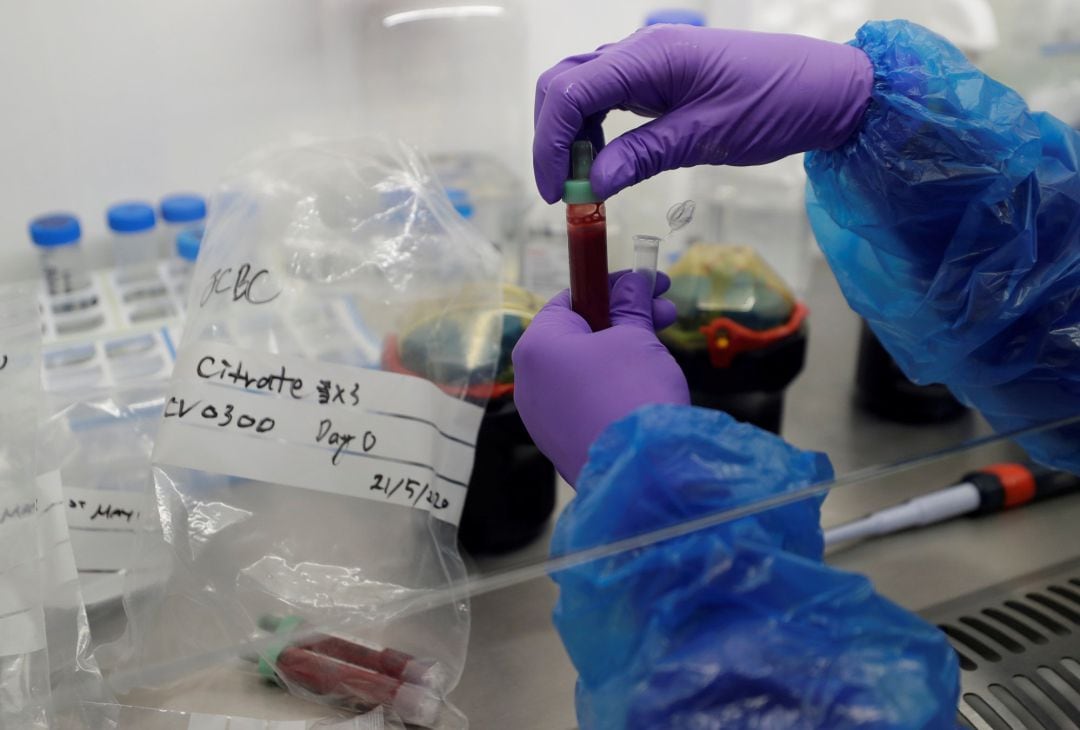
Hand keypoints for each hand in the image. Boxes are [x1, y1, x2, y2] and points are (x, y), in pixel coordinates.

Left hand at [513, 271, 688, 484]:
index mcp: (537, 346)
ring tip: (663, 348)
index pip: (570, 298)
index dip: (611, 285)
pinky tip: (646, 383)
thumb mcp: (637, 337)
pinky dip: (612, 385)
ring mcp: (542, 416)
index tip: (646, 282)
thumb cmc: (632, 393)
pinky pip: (585, 400)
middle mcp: (529, 380)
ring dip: (622, 351)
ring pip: (584, 369)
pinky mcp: (560, 442)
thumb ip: (630, 306)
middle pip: (578, 334)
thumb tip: (633, 284)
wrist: (640, 474)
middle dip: (624, 318)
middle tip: (666, 312)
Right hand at [533, 25, 873, 202]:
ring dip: (570, 137)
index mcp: (650, 56)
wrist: (825, 88)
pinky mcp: (657, 78)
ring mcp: (647, 62)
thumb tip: (591, 186)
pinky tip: (604, 164)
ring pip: (580, 91)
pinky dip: (594, 133)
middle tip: (563, 192)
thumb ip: (644, 155)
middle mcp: (640, 51)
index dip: (552, 144)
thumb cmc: (777, 104)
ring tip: (584, 184)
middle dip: (552, 139)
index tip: (556, 193)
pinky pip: (607, 99)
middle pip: (563, 84)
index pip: (571, 93)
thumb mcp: (708, 136)